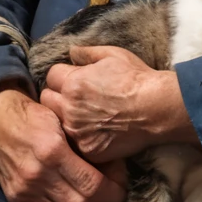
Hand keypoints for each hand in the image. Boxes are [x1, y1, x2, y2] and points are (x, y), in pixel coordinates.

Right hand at [0, 82, 126, 201]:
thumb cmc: (35, 115)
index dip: (112, 193)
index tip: (121, 191)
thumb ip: (83, 145)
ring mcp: (24, 191)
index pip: (91, 184)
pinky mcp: (14, 200)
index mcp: (52, 151)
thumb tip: (111, 167)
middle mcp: (37, 175)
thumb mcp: (63, 120)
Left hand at [40, 45, 198, 162]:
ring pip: (55, 122)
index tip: (72, 78)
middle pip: (46, 100)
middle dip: (56, 95)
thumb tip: (71, 52)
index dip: (62, 75)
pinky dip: (78, 136)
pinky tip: (91, 131)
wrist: (156, 109)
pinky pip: (72, 142)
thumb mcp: (112, 54)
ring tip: (80, 115)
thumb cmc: (136, 78)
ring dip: (63, 116)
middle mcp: (69, 108)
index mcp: (73, 82)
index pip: (51, 76)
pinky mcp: (87, 150)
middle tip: (73, 97)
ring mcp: (77, 131)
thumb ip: (87, 53)